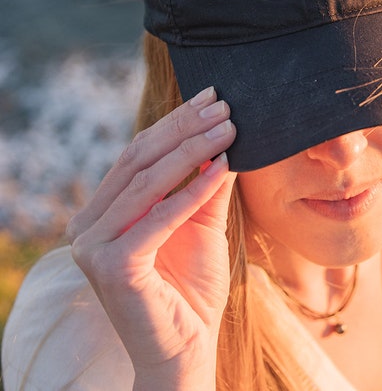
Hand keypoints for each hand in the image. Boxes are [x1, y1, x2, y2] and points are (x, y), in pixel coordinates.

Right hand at [66, 87, 236, 389]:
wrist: (189, 350)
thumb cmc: (192, 289)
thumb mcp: (201, 223)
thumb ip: (204, 183)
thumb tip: (220, 134)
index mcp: (101, 213)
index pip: (138, 154)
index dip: (175, 123)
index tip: (210, 98)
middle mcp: (87, 226)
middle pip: (140, 161)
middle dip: (185, 129)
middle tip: (223, 106)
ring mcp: (93, 247)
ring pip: (148, 183)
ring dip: (193, 150)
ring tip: (229, 128)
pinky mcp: (111, 265)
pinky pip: (158, 217)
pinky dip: (192, 190)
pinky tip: (222, 167)